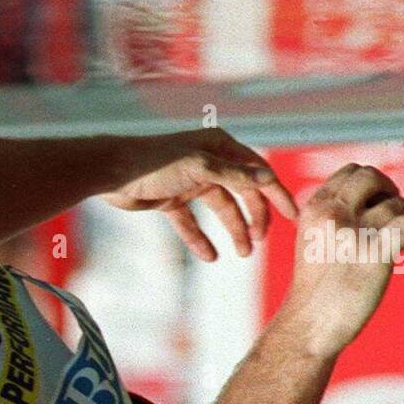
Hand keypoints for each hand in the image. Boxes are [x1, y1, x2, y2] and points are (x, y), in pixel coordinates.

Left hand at [101, 128, 298, 260]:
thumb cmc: (154, 163)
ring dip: (232, 230)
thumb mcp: (199, 168)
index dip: (276, 193)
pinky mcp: (171, 200)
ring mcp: (190, 182)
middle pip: (241, 193)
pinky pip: (191, 223)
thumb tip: (267, 178)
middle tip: (257, 242)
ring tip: (241, 253)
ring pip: (220, 209)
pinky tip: (209, 256)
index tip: (292, 216)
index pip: (257, 172)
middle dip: (253, 217)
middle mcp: (209, 162)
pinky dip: (200, 238)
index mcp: (219, 147)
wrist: (110, 172)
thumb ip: (233, 175)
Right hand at [280, 164, 403, 356]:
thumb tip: (376, 197)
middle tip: (387, 218)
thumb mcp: (314, 239)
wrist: (310, 323)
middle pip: (372, 176)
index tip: (371, 207)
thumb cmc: (316, 287)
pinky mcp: (374, 253)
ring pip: (395, 202)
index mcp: (314, 209)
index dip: (369, 184)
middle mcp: (332, 215)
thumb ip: (335, 214)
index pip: (350, 171)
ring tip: (399, 238)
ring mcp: (353, 232)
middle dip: (387, 191)